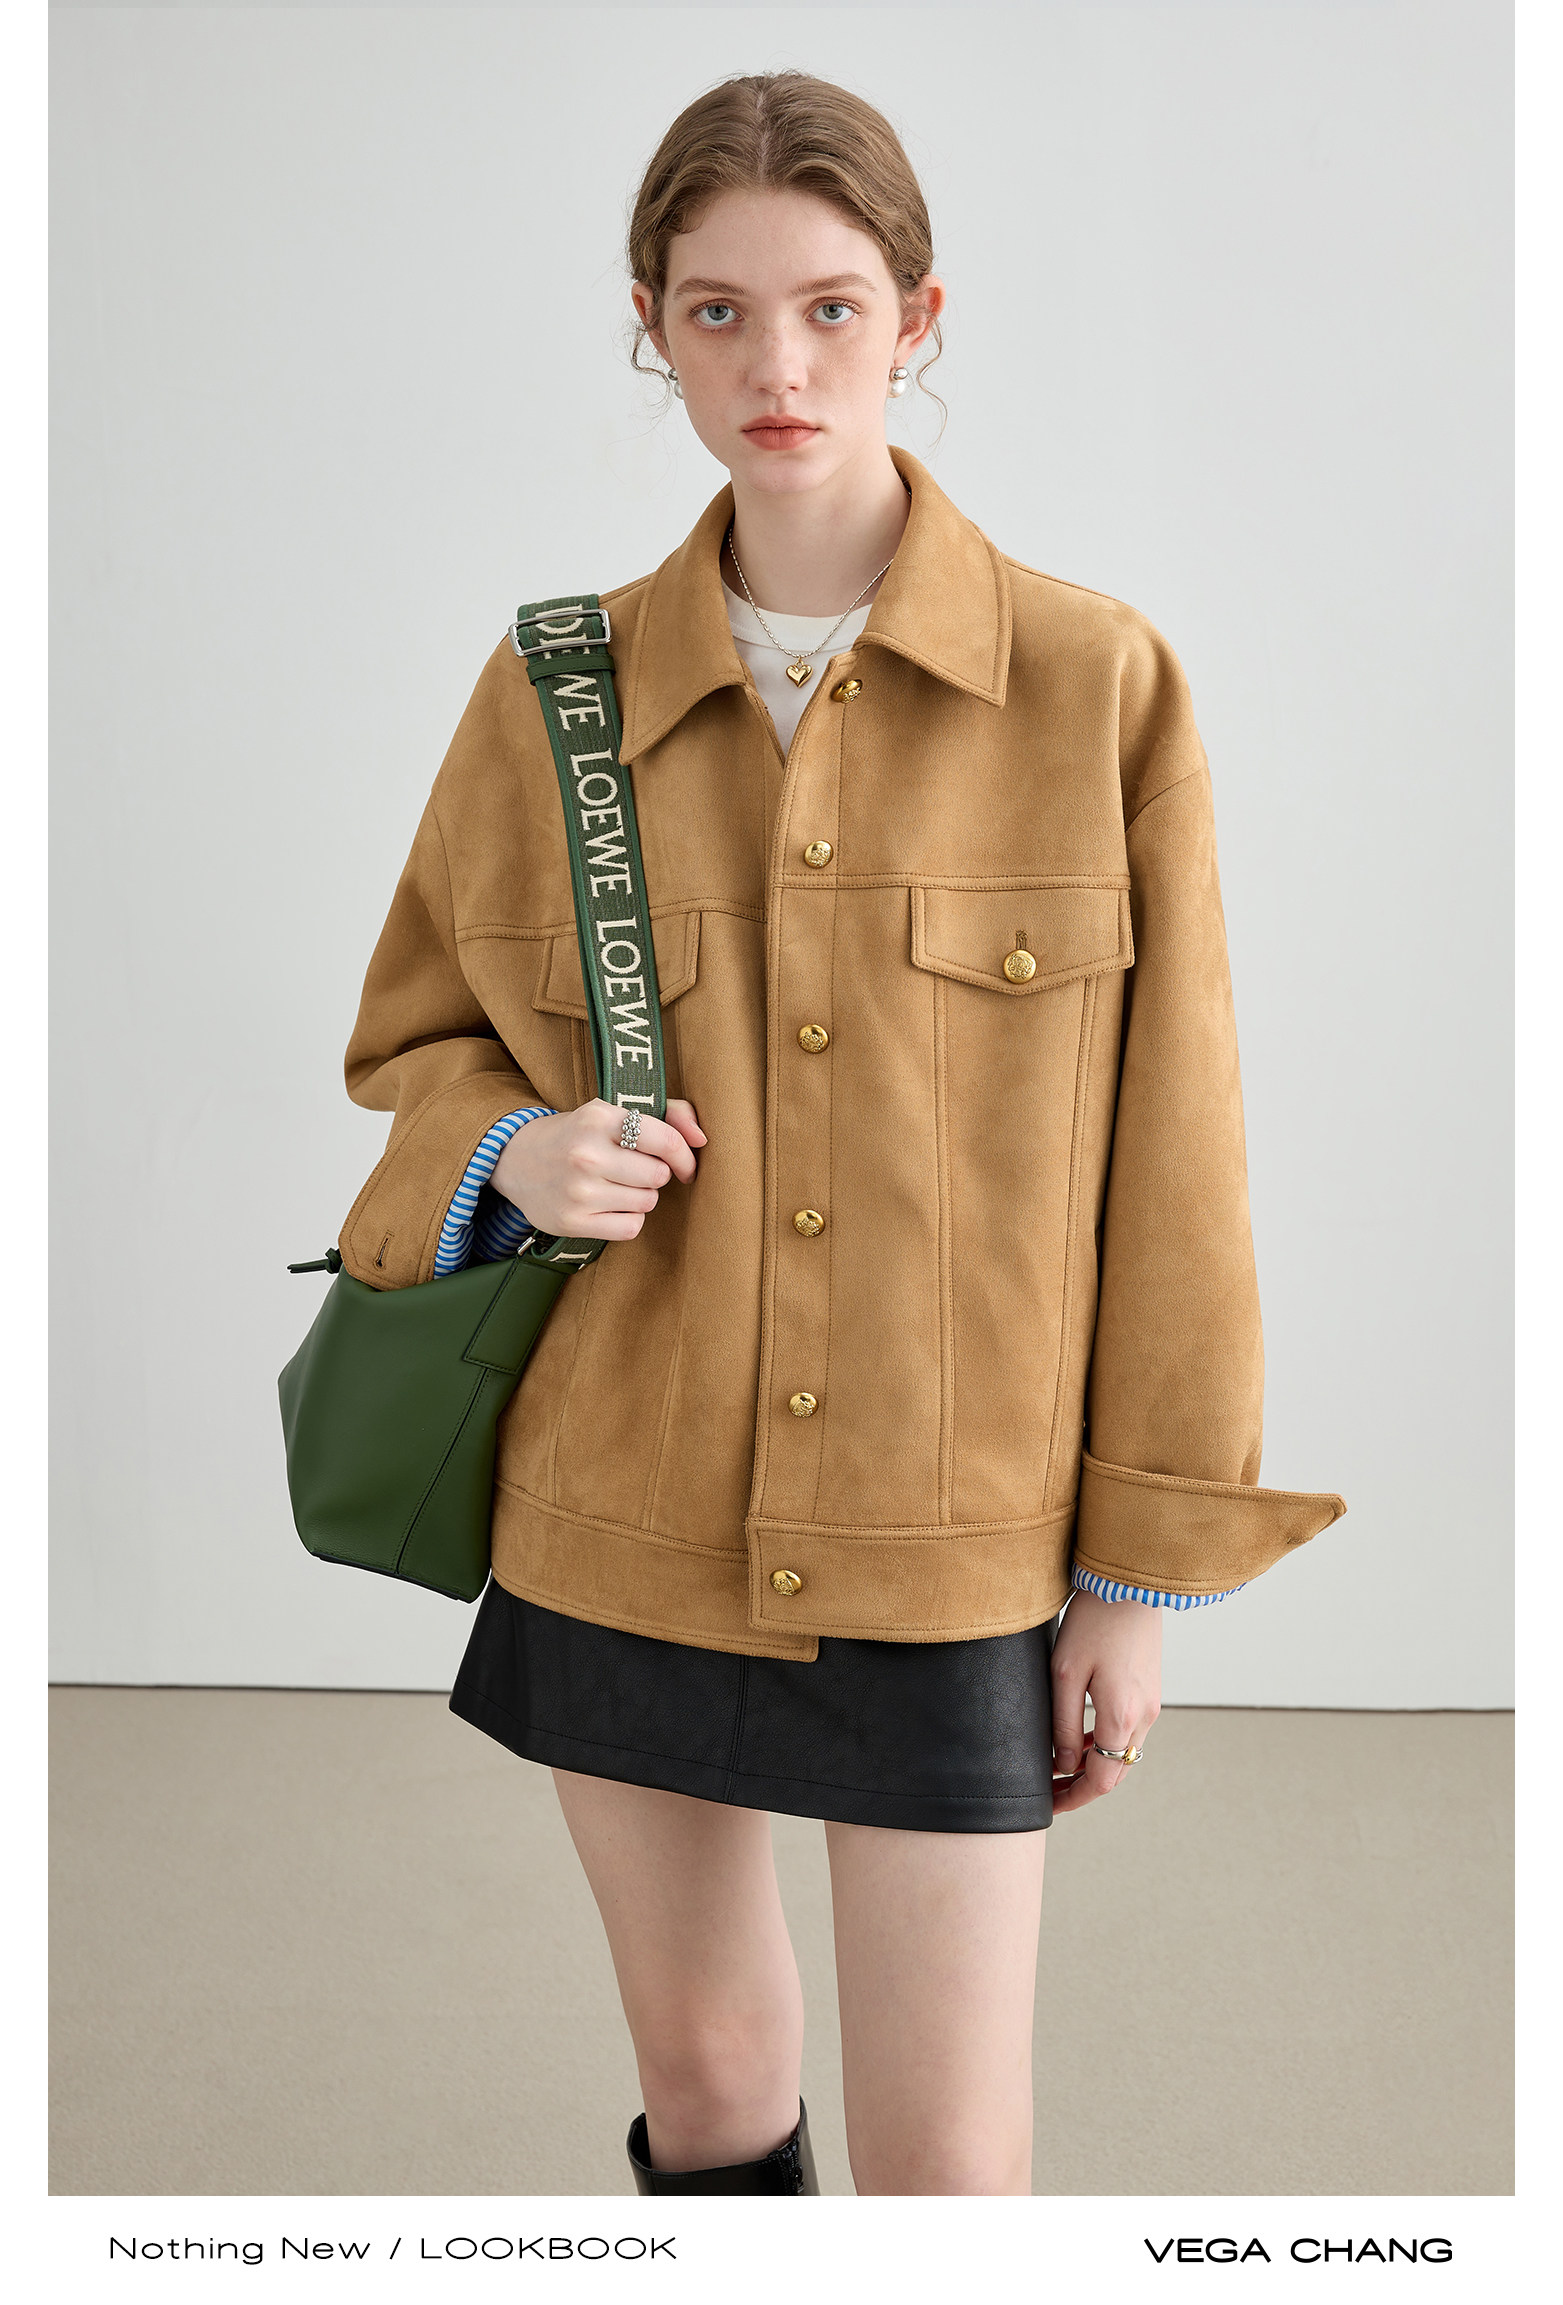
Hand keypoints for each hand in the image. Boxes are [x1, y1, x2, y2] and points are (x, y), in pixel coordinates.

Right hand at [489, 1098, 705, 1241]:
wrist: (516, 1160)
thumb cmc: (578, 1134)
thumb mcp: (613, 1112)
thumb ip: (668, 1114)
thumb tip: (702, 1138)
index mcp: (598, 1118)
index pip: (666, 1141)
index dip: (684, 1156)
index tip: (683, 1165)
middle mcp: (587, 1154)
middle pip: (658, 1176)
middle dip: (654, 1175)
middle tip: (633, 1169)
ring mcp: (578, 1190)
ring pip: (647, 1202)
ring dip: (641, 1197)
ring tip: (616, 1185)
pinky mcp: (573, 1221)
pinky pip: (630, 1228)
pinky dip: (628, 1219)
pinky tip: (609, 1206)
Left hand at [1049, 1586, 1161, 1814]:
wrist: (1129, 1584)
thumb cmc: (1093, 1621)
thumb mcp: (1064, 1674)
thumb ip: (1064, 1725)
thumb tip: (1063, 1765)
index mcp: (1121, 1716)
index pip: (1101, 1780)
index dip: (1074, 1798)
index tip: (1049, 1805)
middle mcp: (1143, 1716)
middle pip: (1115, 1771)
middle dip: (1083, 1786)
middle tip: (1050, 1789)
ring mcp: (1151, 1704)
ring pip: (1124, 1753)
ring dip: (1095, 1765)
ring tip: (1061, 1765)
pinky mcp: (1151, 1691)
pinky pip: (1130, 1732)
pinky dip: (1108, 1743)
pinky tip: (1084, 1737)